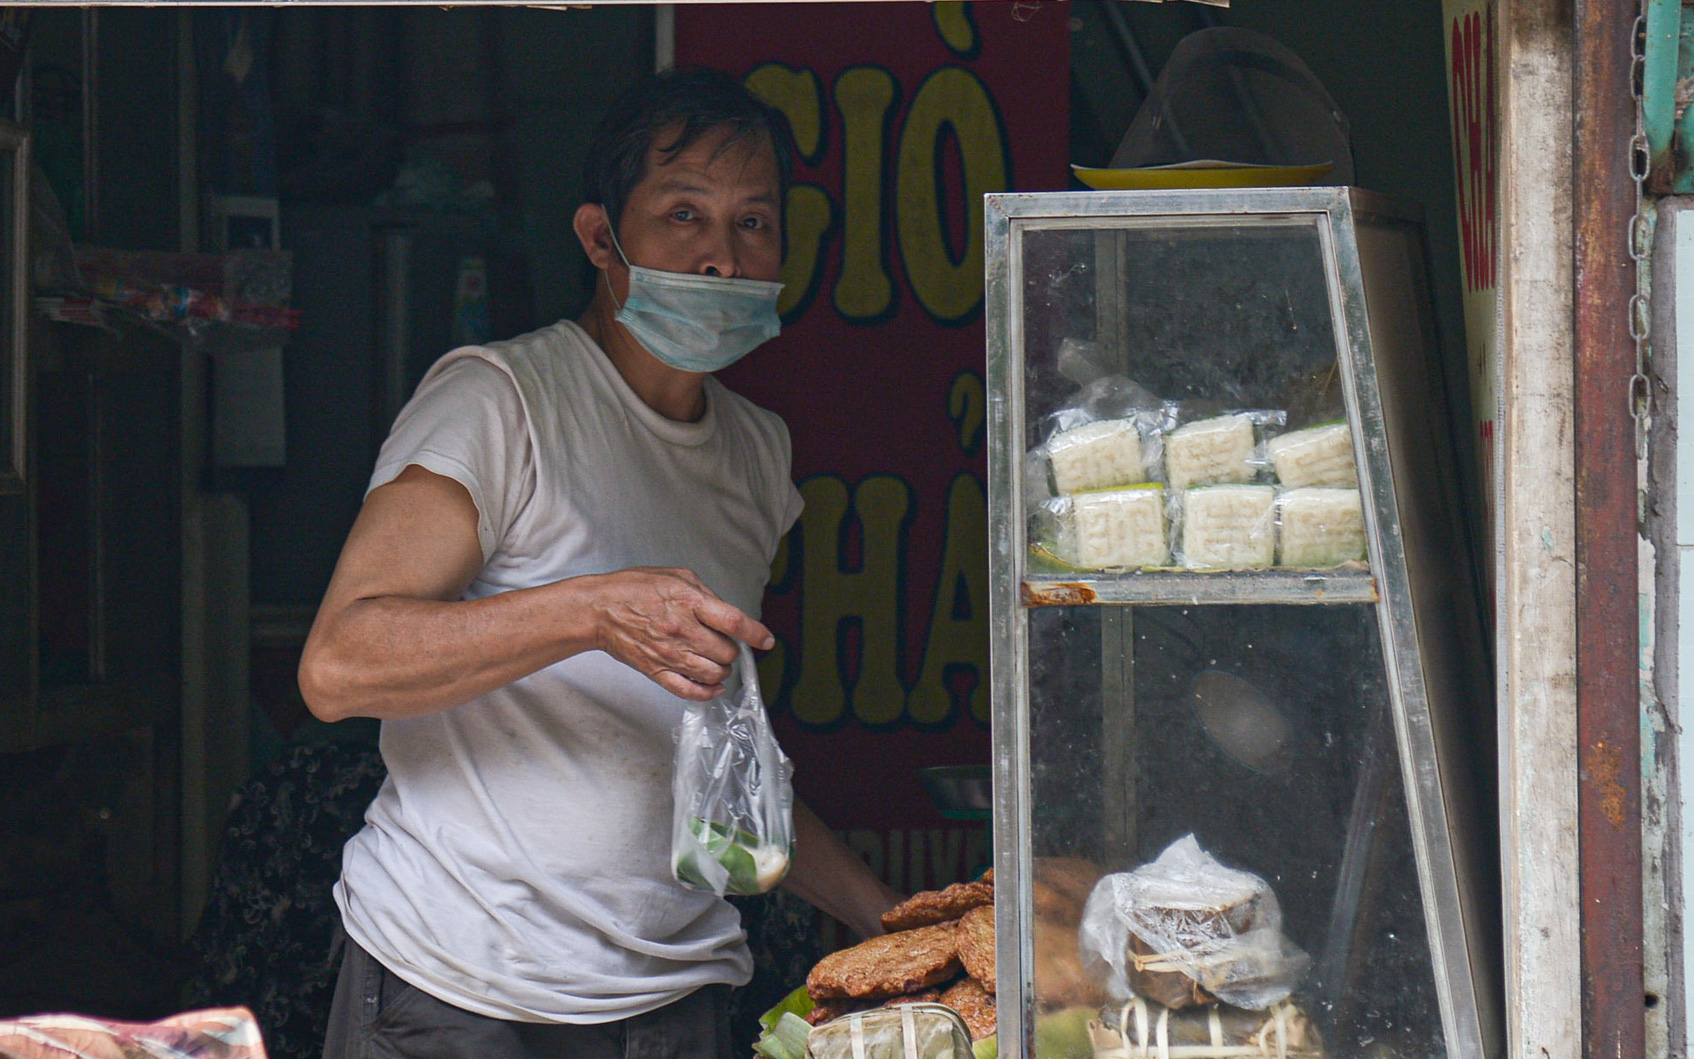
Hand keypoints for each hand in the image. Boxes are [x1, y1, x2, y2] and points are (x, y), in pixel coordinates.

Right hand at [585, 567, 774, 699]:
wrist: (599, 610)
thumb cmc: (634, 588)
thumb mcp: (676, 576)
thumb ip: (705, 593)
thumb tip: (725, 612)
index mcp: (690, 602)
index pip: (734, 622)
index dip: (756, 634)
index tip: (766, 640)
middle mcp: (683, 631)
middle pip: (727, 653)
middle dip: (732, 651)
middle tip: (724, 645)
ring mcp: (670, 654)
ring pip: (714, 674)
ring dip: (721, 670)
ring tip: (716, 662)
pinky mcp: (657, 671)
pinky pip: (690, 691)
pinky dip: (707, 693)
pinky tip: (712, 687)